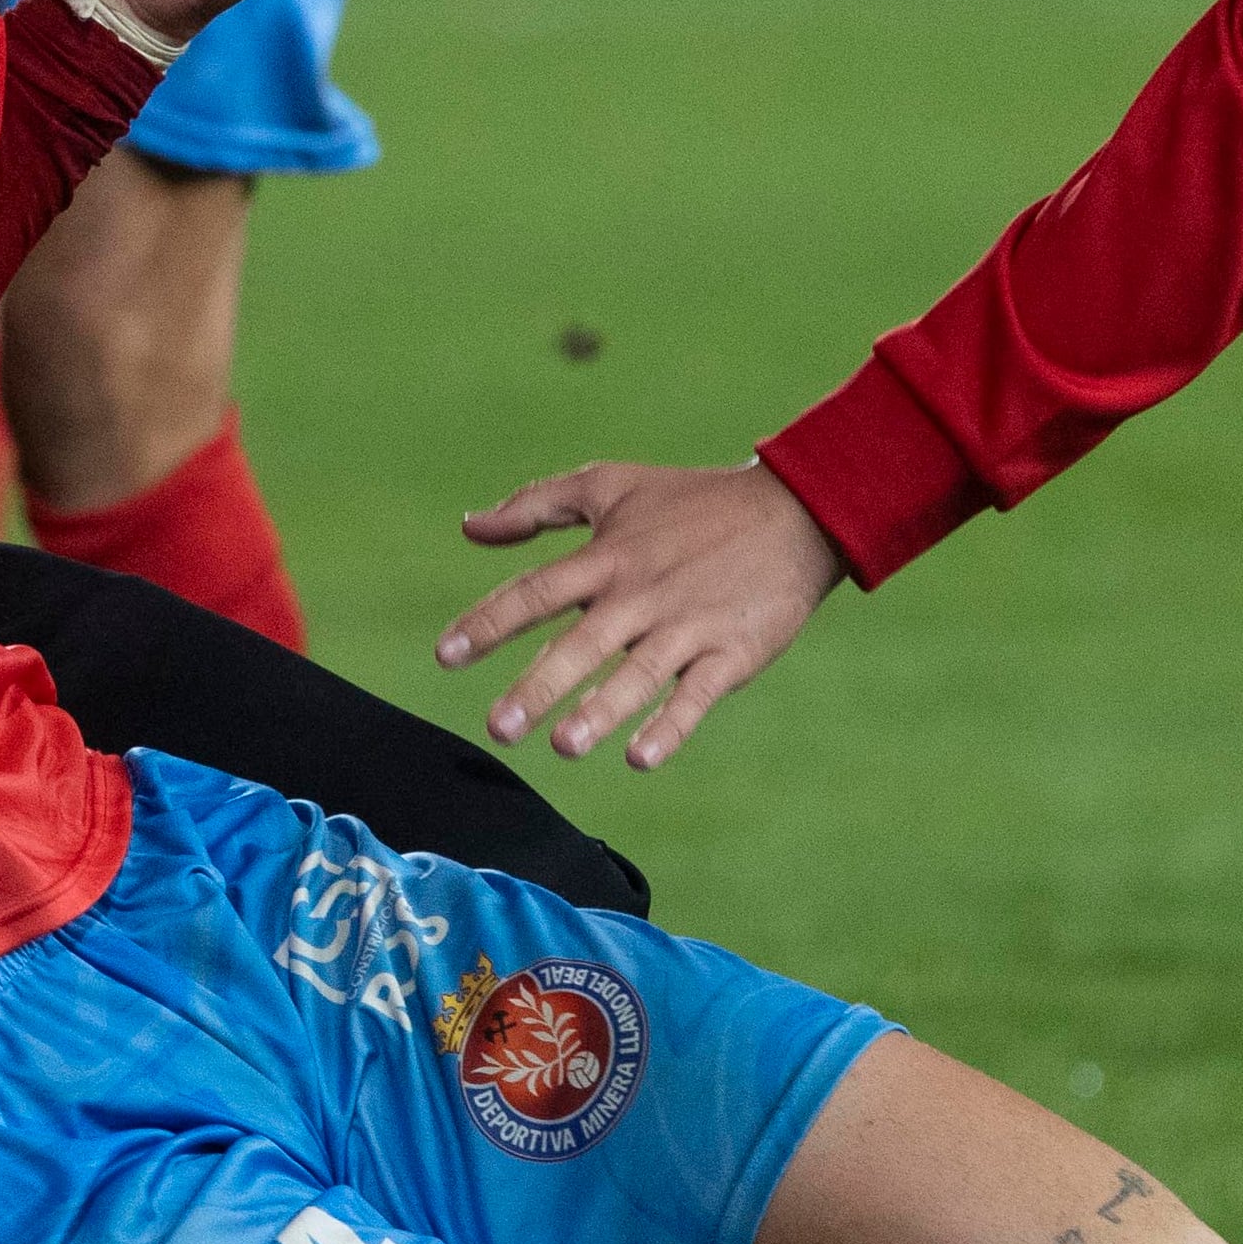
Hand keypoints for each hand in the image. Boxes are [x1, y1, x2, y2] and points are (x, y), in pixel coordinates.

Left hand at [436, 460, 843, 769]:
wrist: (796, 512)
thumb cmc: (691, 502)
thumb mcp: (610, 485)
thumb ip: (536, 505)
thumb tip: (470, 528)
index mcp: (608, 557)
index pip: (537, 591)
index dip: (490, 621)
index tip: (446, 655)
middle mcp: (642, 594)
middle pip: (582, 644)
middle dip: (539, 686)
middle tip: (499, 727)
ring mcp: (689, 626)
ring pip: (638, 676)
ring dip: (601, 711)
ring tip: (564, 745)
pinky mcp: (733, 654)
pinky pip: (697, 697)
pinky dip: (671, 727)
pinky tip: (640, 758)